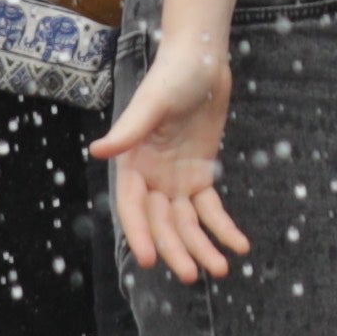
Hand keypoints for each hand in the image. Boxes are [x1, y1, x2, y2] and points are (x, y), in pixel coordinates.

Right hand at [92, 49, 247, 284]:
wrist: (202, 60)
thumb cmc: (171, 75)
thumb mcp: (152, 101)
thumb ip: (130, 129)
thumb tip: (98, 152)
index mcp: (132, 162)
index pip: (133, 207)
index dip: (140, 234)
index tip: (150, 260)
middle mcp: (151, 177)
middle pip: (162, 223)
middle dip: (176, 249)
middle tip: (192, 275)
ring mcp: (176, 179)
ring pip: (187, 223)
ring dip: (202, 247)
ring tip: (221, 269)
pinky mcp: (201, 175)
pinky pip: (210, 209)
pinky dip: (223, 228)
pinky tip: (239, 245)